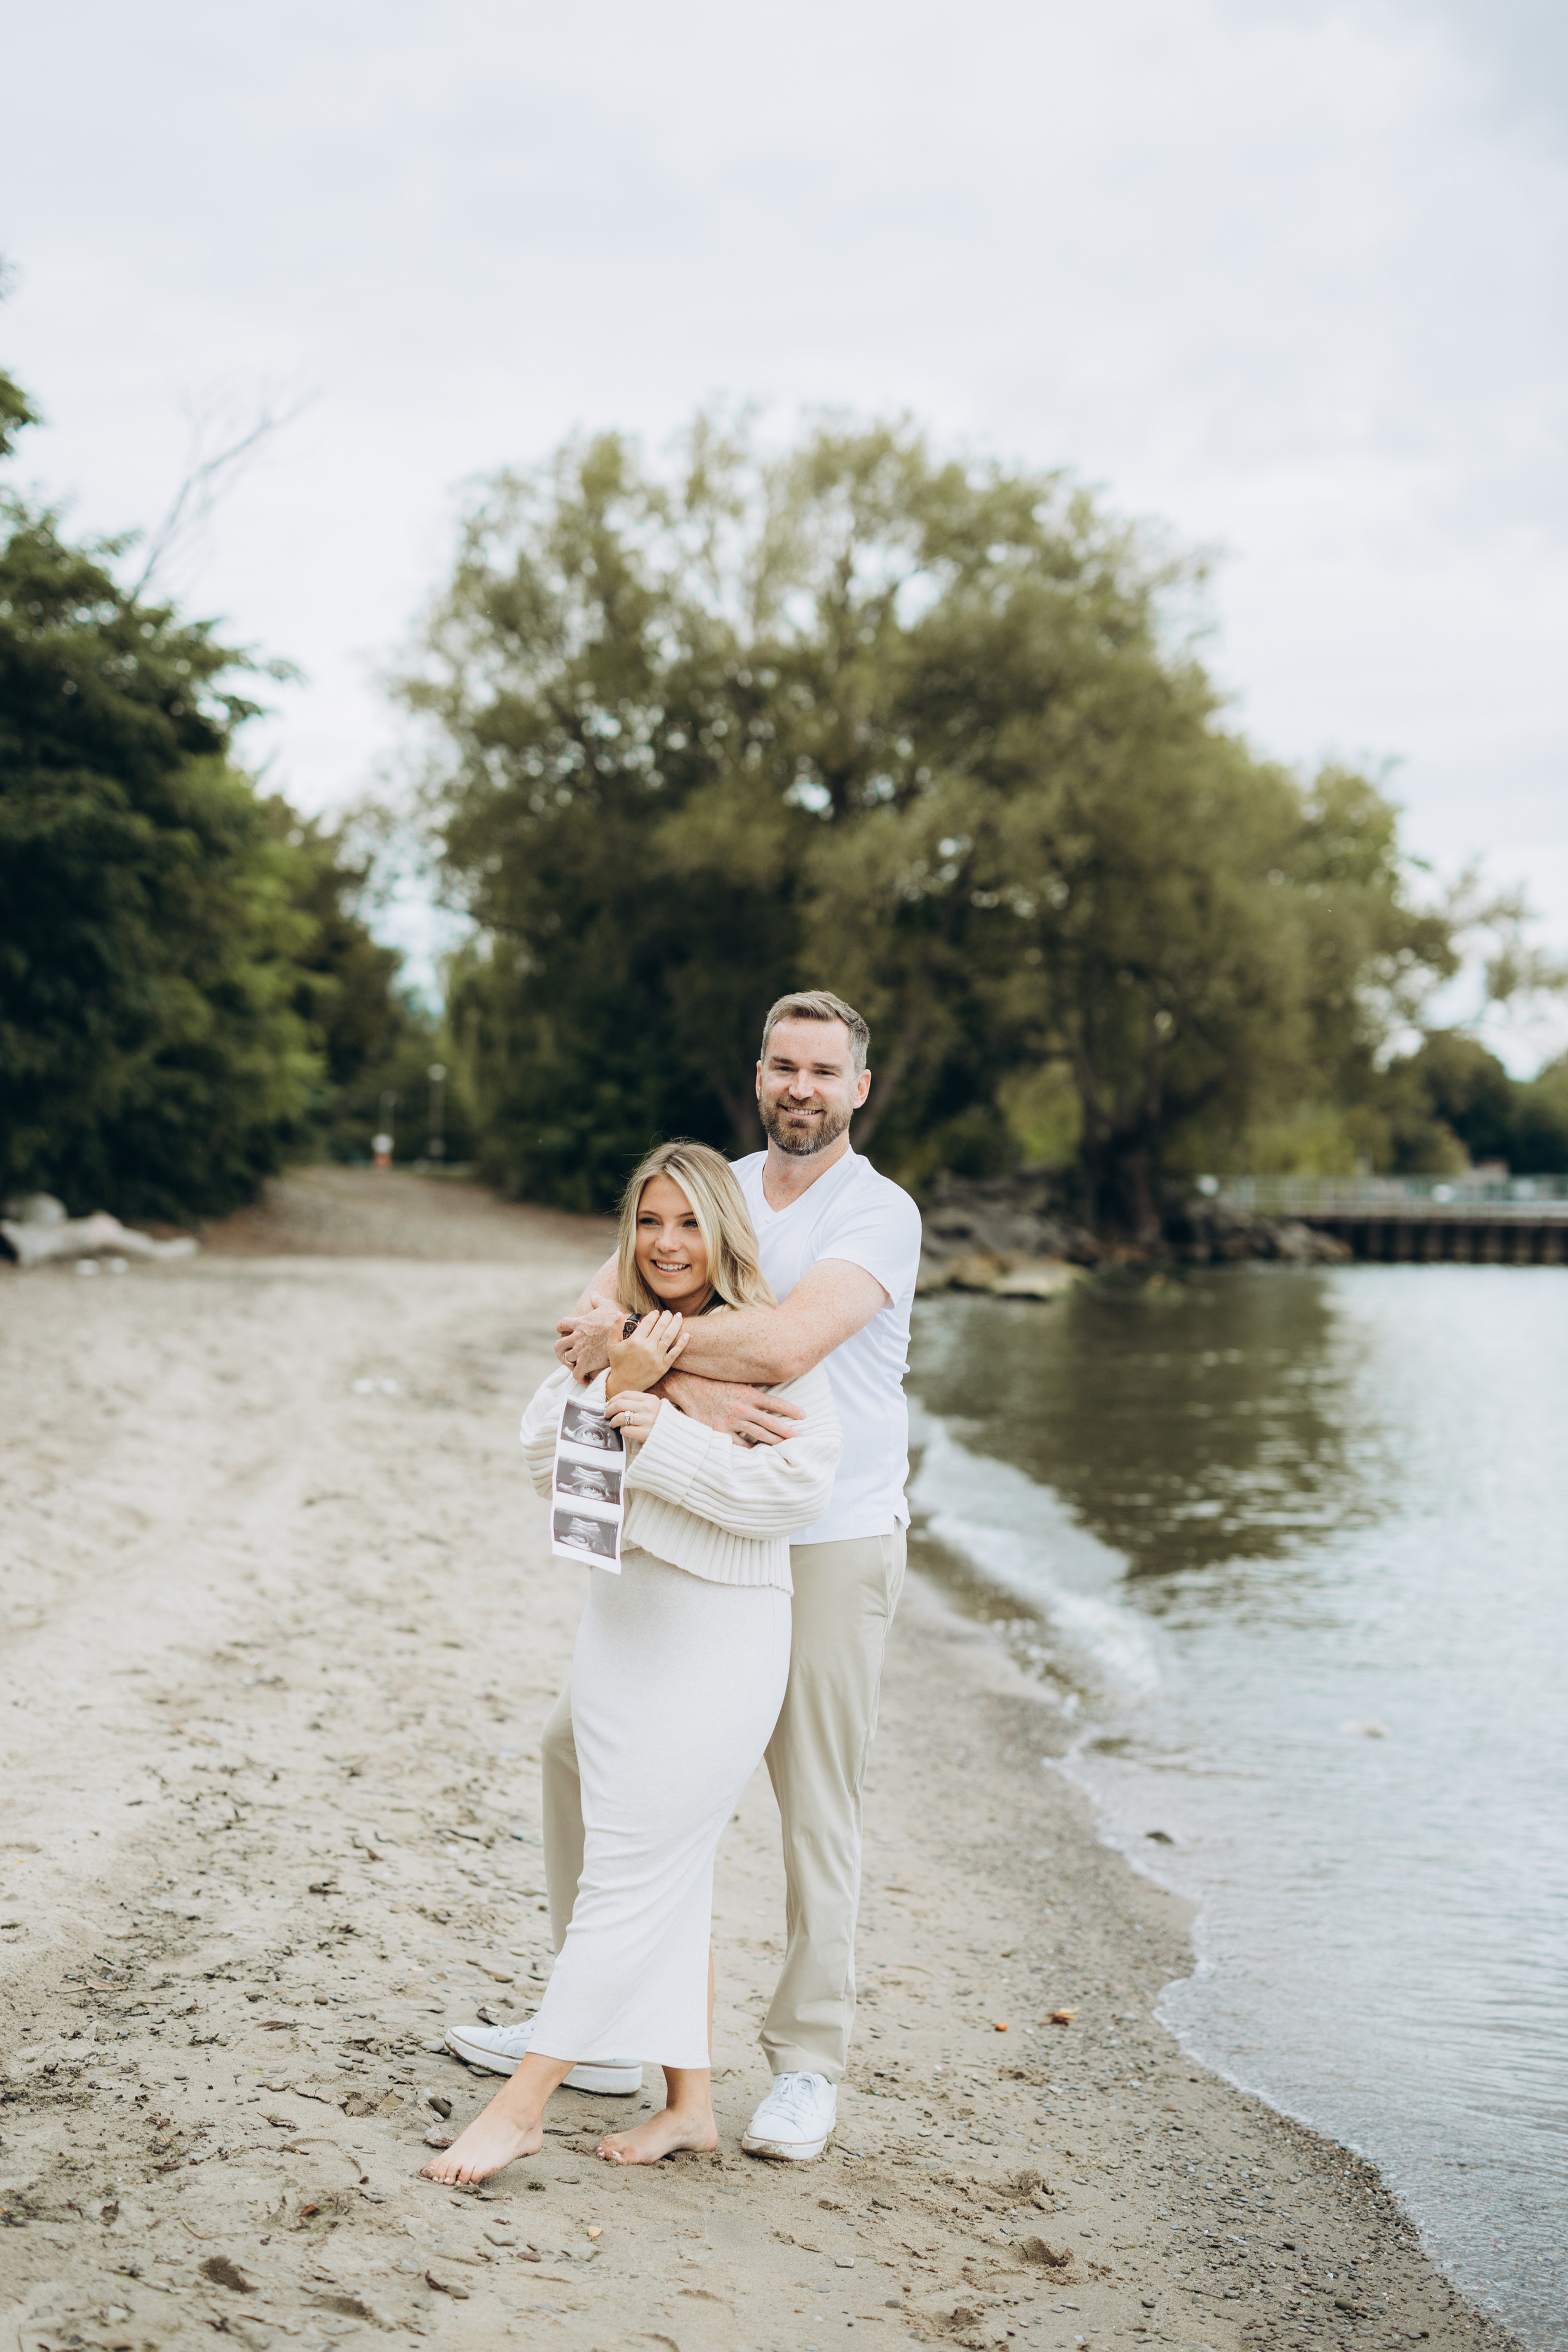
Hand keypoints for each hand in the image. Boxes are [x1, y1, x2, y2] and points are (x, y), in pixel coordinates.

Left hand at [555, 1293, 624, 1376]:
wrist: (626, 1332)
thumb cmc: (618, 1318)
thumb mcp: (607, 1305)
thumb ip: (598, 1300)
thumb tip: (594, 1294)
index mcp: (579, 1323)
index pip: (561, 1325)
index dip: (561, 1329)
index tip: (564, 1333)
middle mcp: (576, 1337)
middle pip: (559, 1345)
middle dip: (561, 1351)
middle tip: (567, 1354)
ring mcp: (580, 1351)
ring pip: (565, 1360)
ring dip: (569, 1364)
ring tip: (576, 1367)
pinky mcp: (586, 1363)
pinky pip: (576, 1374)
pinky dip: (579, 1377)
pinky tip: (584, 1379)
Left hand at [604, 1390, 661, 1442]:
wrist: (671, 1435)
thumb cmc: (657, 1420)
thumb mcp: (651, 1406)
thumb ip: (636, 1403)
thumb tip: (613, 1403)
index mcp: (650, 1399)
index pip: (625, 1394)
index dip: (613, 1399)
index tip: (607, 1404)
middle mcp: (649, 1408)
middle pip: (620, 1404)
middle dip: (609, 1409)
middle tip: (607, 1414)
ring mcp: (647, 1420)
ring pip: (620, 1417)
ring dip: (613, 1421)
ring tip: (612, 1424)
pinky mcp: (645, 1433)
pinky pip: (625, 1430)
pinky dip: (621, 1431)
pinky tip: (623, 1431)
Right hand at [607, 1310, 688, 1393]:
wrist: (624, 1384)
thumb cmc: (618, 1363)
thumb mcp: (611, 1345)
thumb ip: (615, 1328)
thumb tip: (618, 1313)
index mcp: (635, 1341)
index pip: (649, 1322)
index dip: (654, 1315)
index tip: (656, 1312)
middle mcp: (647, 1347)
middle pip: (661, 1326)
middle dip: (666, 1316)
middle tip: (668, 1313)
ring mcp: (656, 1357)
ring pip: (669, 1336)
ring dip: (676, 1324)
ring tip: (679, 1316)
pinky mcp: (663, 1366)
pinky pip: (675, 1353)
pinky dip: (682, 1343)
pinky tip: (687, 1334)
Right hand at [657, 1368, 805, 1447]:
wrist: (687, 1387)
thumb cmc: (713, 1381)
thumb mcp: (736, 1378)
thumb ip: (752, 1384)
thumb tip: (770, 1380)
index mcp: (748, 1394)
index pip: (776, 1403)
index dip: (791, 1410)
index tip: (804, 1416)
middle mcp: (743, 1408)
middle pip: (771, 1423)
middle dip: (789, 1432)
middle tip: (804, 1439)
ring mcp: (732, 1421)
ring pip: (758, 1435)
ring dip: (775, 1443)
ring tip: (788, 1449)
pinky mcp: (720, 1431)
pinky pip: (739, 1444)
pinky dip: (750, 1450)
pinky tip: (760, 1455)